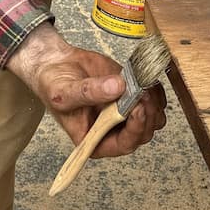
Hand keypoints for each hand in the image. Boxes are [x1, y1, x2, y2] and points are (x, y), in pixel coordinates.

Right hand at [9, 24, 166, 156]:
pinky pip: (156, 99)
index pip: (124, 144)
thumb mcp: (64, 92)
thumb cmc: (54, 85)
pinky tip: (142, 78)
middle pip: (144, 132)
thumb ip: (89, 92)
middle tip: (140, 92)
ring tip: (139, 83)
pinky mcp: (133, 96)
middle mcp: (113, 131)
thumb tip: (117, 88)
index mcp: (95, 140)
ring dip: (152, 101)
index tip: (137, 108)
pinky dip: (154, 89)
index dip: (135, 130)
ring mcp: (125, 114)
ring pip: (154, 117)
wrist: (57, 64)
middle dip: (146, 113)